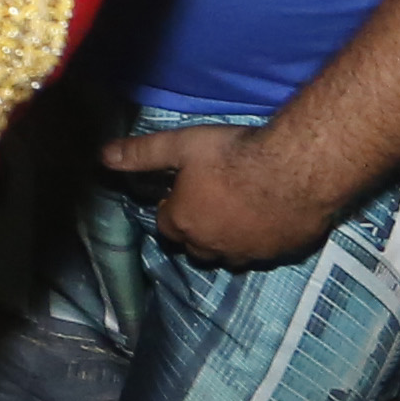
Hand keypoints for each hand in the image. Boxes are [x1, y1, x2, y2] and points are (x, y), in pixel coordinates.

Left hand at [93, 121, 328, 273]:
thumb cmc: (233, 155)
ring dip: (230, 239)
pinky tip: (273, 218)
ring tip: (242, 210)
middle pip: (195, 246)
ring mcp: (247, 254)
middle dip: (197, 229)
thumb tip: (103, 156)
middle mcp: (211, 247)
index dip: (173, 207)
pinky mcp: (280, 254)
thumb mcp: (181, 145)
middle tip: (212, 199)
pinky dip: (264, 239)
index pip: (166, 225)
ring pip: (230, 254)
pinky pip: (265, 252)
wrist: (297, 170)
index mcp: (183, 223)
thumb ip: (142, 154)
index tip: (183, 190)